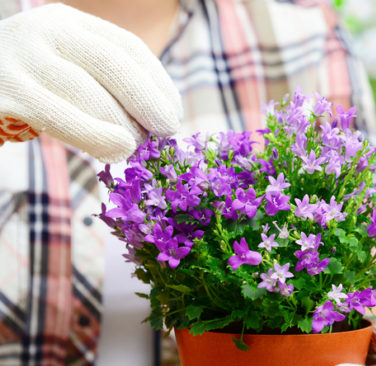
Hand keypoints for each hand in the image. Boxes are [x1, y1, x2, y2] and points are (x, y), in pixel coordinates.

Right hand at [0, 4, 181, 161]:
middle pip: (113, 63)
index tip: (175, 114)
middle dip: (148, 101)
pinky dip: (94, 135)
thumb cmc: (27, 88)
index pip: (127, 47)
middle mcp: (43, 30)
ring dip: (123, 124)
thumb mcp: (66, 70)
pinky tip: (116, 150)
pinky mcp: (2, 91)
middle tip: (166, 132)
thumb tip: (160, 122)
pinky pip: (58, 116)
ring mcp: (20, 59)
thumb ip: (105, 84)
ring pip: (88, 91)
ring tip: (137, 147)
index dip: (158, 83)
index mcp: (68, 22)